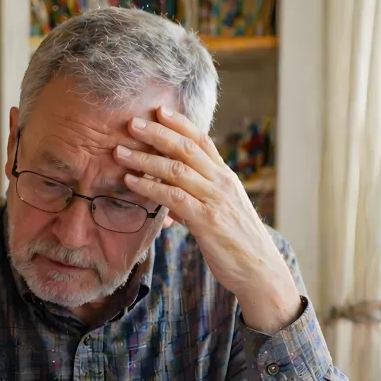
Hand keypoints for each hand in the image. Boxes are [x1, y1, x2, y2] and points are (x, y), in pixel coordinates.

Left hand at [116, 107, 301, 332]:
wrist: (259, 270)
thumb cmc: (235, 244)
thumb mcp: (215, 216)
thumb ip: (193, 206)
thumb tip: (169, 207)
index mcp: (225, 177)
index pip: (202, 140)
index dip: (180, 123)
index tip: (159, 110)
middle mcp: (221, 182)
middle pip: (186, 148)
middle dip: (157, 133)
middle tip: (131, 123)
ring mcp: (215, 199)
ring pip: (177, 169)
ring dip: (145, 159)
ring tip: (120, 152)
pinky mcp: (207, 220)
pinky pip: (174, 197)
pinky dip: (150, 187)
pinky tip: (131, 182)